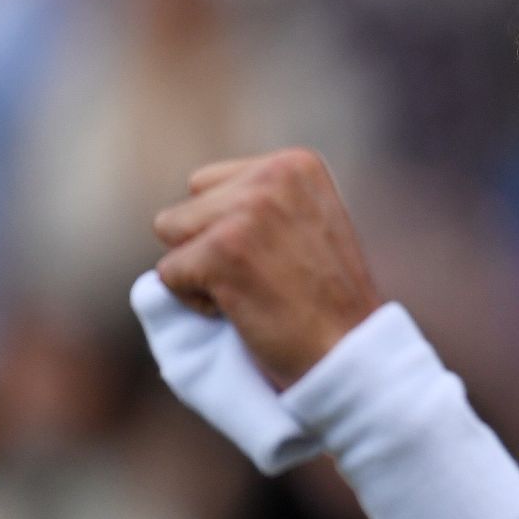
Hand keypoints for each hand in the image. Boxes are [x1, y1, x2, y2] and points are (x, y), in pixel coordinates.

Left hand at [152, 148, 382, 387]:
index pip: (210, 184)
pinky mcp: (222, 252)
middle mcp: (272, 176)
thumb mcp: (311, 224)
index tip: (278, 260)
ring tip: (253, 291)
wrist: (350, 354)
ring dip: (200, 271)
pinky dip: (195, 303)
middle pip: (187, 207)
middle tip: (264, 279)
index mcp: (296, 164)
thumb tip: (200, 207)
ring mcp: (247, 212)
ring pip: (171, 232)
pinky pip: (168, 275)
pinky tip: (245, 310)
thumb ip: (266, 201)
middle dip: (208, 246)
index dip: (229, 230)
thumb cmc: (330, 302)